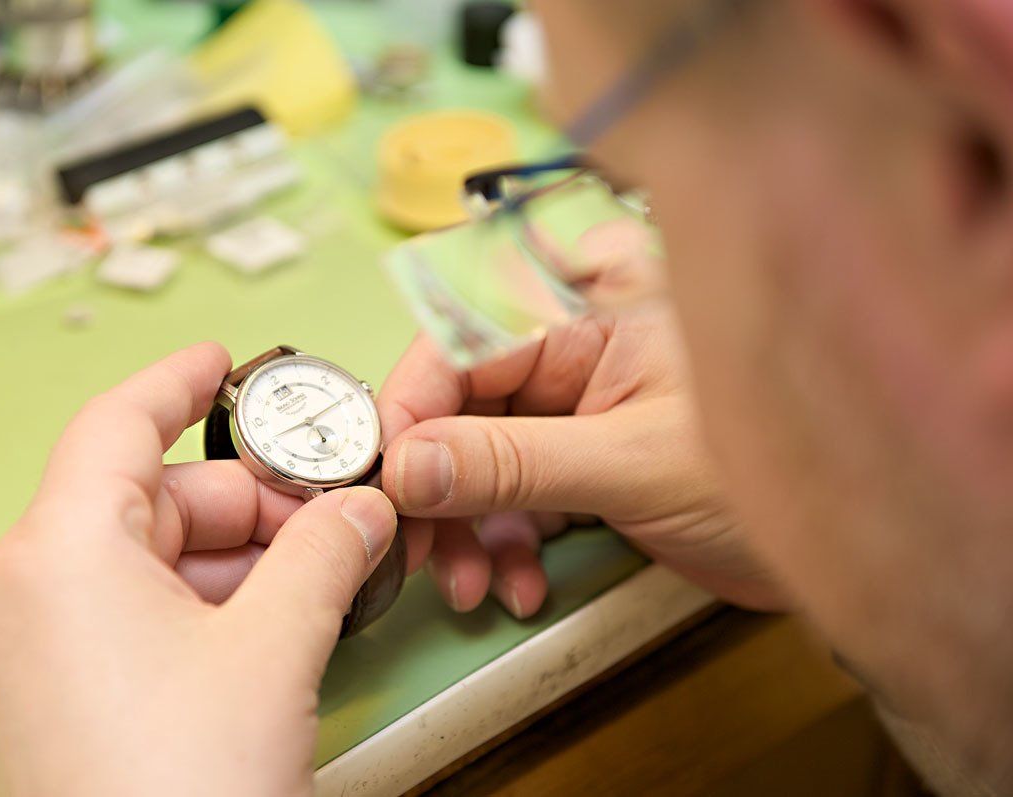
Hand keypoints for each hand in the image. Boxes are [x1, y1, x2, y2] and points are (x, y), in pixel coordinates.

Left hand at [0, 343, 397, 795]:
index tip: (226, 360)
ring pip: (139, 565)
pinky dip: (193, 609)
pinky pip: (119, 621)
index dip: (180, 381)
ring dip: (231, 563)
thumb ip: (327, 553)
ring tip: (314, 579)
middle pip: (144, 501)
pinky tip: (263, 631)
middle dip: (246, 502)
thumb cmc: (185, 785)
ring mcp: (21, 656)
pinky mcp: (40, 706)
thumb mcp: (278, 646)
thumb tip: (363, 509)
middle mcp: (20, 594)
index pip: (116, 424)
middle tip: (328, 511)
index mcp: (58, 552)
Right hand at [379, 308, 787, 617]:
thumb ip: (513, 463)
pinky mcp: (580, 451)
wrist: (848, 545)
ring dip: (466, 525)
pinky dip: (503, 539)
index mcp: (593, 299)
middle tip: (418, 546)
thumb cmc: (777, 468)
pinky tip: (517, 578)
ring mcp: (577, 398)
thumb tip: (411, 463)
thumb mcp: (631, 464)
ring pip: (477, 451)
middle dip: (436, 483)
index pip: (463, 332)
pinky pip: (511, 488)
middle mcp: (577, 337)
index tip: (383, 471)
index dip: (412, 403)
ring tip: (475, 581)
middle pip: (460, 399)